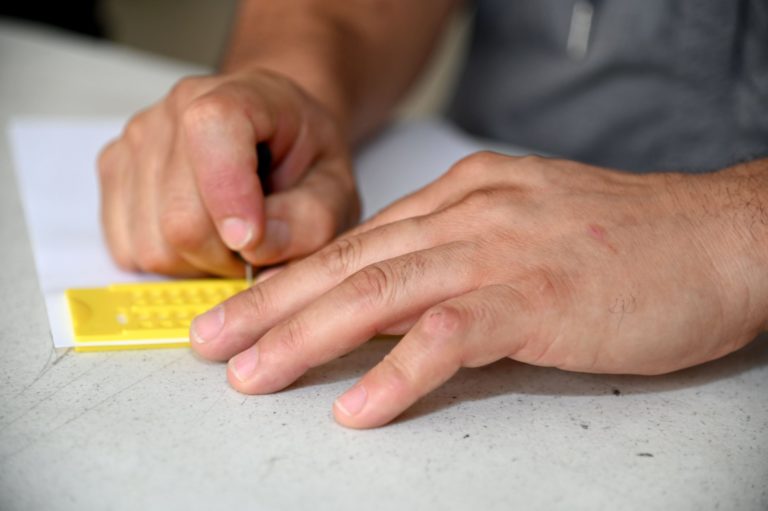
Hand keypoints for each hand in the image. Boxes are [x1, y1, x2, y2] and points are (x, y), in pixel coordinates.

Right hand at [97, 68, 358, 276]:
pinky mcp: (114, 174)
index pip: (211, 132)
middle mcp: (174, 112)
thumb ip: (310, 221)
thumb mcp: (336, 189)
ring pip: (152, 244)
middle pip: (179, 219)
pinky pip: (129, 248)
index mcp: (236, 97)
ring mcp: (135, 143)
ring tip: (230, 238)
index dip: (229, 199)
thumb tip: (256, 249)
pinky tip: (200, 237)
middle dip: (225, 255)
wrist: (272, 133)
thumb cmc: (303, 158)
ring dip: (198, 263)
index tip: (253, 239)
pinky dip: (170, 261)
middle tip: (257, 246)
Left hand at [189, 152, 766, 427]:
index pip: (360, 241)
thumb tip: (402, 291)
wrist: (719, 238)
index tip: (243, 309)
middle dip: (271, 305)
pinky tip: (357, 408)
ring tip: (252, 374)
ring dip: (308, 338)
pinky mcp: (537, 298)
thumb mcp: (527, 227)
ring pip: (380, 294)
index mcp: (465, 196)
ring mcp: (501, 253)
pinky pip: (450, 336)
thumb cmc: (629, 240)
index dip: (294, 278)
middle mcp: (470, 214)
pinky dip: (398, 375)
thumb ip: (463, 250)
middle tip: (211, 341)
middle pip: (350, 264)